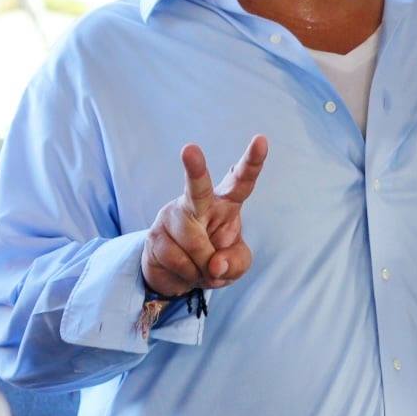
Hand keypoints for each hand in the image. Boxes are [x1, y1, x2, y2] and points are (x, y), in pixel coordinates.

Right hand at [141, 137, 268, 297]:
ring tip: (201, 267)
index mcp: (226, 202)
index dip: (252, 161)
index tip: (261, 140)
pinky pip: (178, 261)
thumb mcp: (236, 264)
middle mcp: (198, 202)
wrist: (178, 275)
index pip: (242, 180)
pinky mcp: (155, 235)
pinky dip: (188, 275)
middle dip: (194, 169)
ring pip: (194, 244)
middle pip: (198, 186)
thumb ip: (235, 263)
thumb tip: (215, 265)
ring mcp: (173, 216)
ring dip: (202, 266)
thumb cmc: (214, 259)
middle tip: (189, 149)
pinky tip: (185, 269)